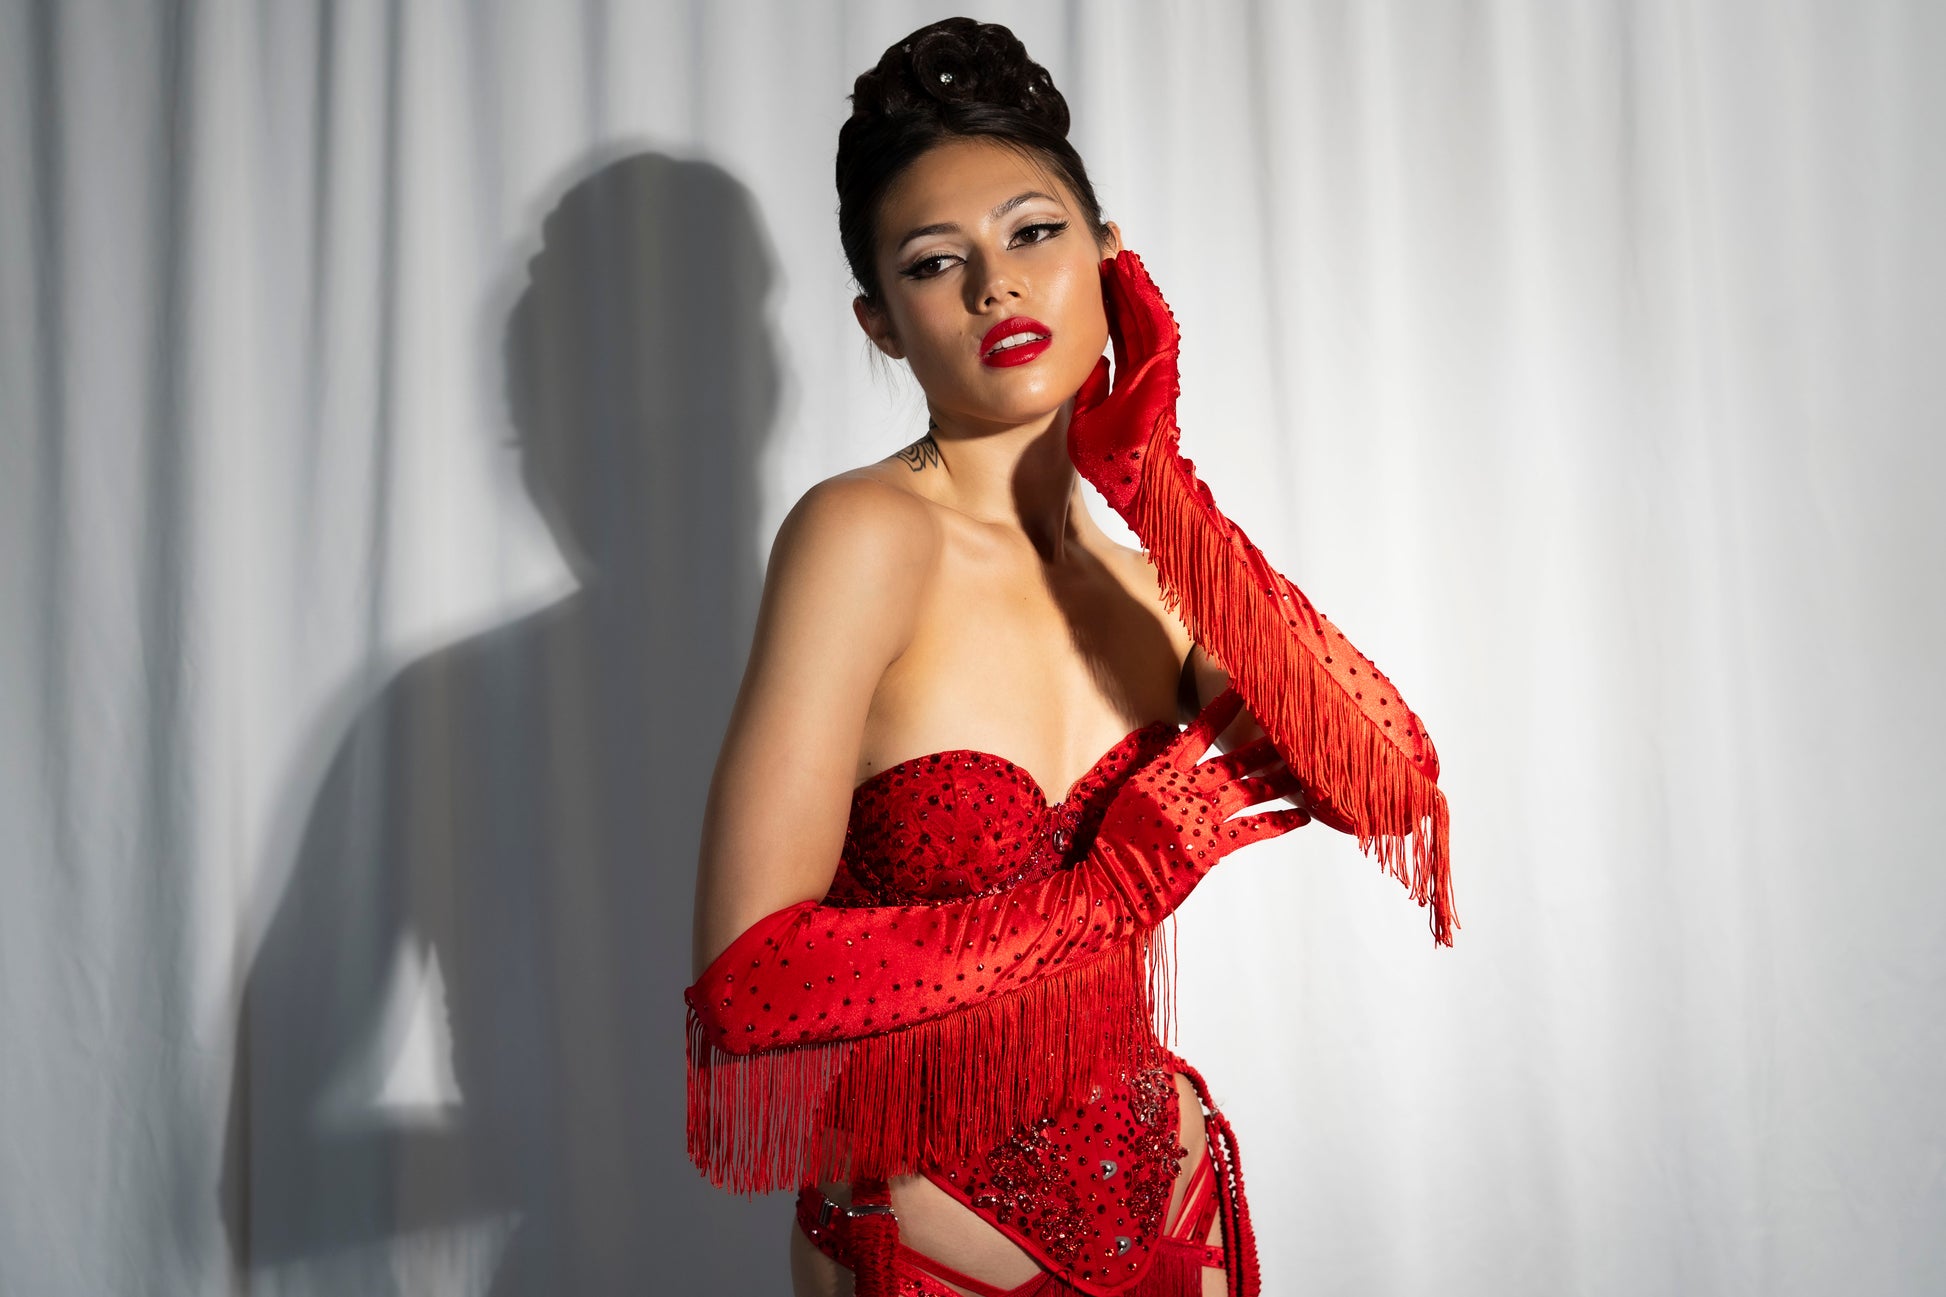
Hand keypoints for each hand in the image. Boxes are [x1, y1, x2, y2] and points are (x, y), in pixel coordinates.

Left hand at [1067, 249, 1183, 513]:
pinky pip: (1154, 330)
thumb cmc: (1106, 466)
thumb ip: (1090, 388)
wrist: (1126, 492)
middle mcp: (1145, 376)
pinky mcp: (1160, 378)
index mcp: (1129, 384)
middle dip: (1123, 284)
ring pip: (1147, 318)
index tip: (1099, 273)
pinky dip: (1144, 301)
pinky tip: (1131, 275)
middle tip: (1110, 249)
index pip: (1119, 333)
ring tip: (1119, 253)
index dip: (1110, 302)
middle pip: (1134, 319)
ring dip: (1134, 285)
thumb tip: (1088, 362)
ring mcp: (1155, 376)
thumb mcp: (1085, 419)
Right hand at [1083, 685, 1311, 925]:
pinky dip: (1280, 822)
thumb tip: (1175, 764)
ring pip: (1248, 791)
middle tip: (1291, 732)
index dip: (1220, 713)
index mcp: (1159, 775)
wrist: (1109, 884)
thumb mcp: (1127, 800)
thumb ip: (1155, 779)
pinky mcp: (1212, 847)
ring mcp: (1199, 818)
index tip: (1240, 692)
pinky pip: (1254, 830)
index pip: (1195, 735)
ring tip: (1303, 770)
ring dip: (1277, 780)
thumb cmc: (1112, 846)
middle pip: (1232, 762)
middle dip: (1262, 747)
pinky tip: (1302, 816)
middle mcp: (1183, 791)